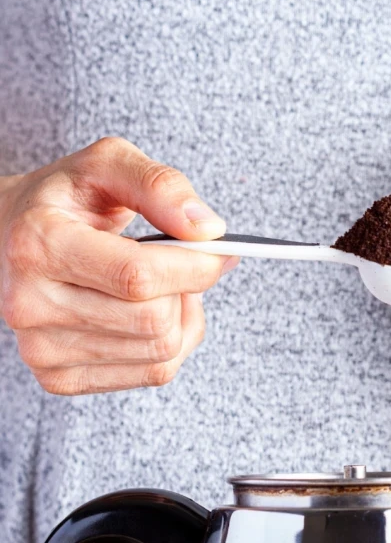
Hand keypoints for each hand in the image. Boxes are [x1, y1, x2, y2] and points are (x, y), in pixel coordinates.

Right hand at [0, 137, 237, 393]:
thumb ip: (160, 185)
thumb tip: (209, 230)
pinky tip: (150, 311)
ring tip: (162, 284)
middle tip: (185, 263)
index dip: (195, 265)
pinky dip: (173, 342)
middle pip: (155, 321)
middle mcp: (30, 304)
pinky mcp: (59, 377)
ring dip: (183, 316)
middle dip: (188, 289)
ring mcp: (41, 349)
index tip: (217, 249)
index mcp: (39, 244)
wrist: (6, 236)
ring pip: (162, 352)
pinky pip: (154, 373)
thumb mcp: (108, 165)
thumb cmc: (65, 200)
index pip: (138, 277)